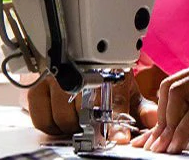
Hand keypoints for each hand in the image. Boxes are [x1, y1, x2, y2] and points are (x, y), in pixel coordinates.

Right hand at [25, 72, 156, 143]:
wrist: (74, 50)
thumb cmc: (104, 73)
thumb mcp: (126, 88)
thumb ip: (141, 107)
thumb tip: (153, 121)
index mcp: (109, 71)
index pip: (113, 102)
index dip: (116, 124)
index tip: (120, 138)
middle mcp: (80, 71)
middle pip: (84, 116)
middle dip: (90, 124)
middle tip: (92, 122)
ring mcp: (55, 78)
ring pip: (62, 120)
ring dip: (71, 125)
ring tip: (77, 115)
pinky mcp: (34, 86)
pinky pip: (42, 120)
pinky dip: (52, 124)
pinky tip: (60, 115)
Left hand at [136, 53, 188, 153]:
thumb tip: (184, 131)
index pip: (181, 81)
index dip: (162, 112)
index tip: (156, 140)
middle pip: (175, 84)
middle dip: (160, 119)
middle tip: (157, 147)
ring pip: (183, 91)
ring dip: (168, 124)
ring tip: (167, 149)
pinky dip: (185, 128)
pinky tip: (182, 145)